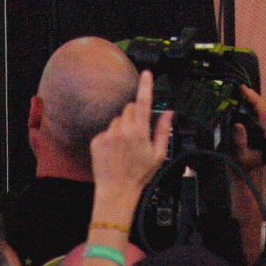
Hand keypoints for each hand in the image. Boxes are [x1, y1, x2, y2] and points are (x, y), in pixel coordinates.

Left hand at [89, 71, 172, 202]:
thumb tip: (168, 114)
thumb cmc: (139, 175)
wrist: (117, 191)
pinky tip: (114, 152)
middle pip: (128, 109)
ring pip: (117, 120)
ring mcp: (108, 135)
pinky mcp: (97, 141)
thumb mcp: (158, 154)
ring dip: (122, 128)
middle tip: (137, 134)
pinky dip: (111, 137)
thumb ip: (163, 130)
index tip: (146, 74)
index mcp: (139, 132)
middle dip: (134, 116)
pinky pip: (106, 131)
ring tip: (125, 147)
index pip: (143, 102)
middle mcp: (122, 130)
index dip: (145, 86)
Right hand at [232, 85, 265, 171]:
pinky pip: (257, 117)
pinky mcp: (260, 134)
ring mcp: (265, 133)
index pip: (264, 112)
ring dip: (252, 102)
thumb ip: (240, 142)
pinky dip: (250, 109)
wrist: (246, 179)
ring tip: (240, 93)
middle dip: (254, 97)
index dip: (255, 99)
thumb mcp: (240, 157)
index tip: (244, 90)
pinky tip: (242, 104)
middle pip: (264, 109)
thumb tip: (238, 125)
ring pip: (262, 112)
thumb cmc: (243, 169)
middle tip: (240, 88)